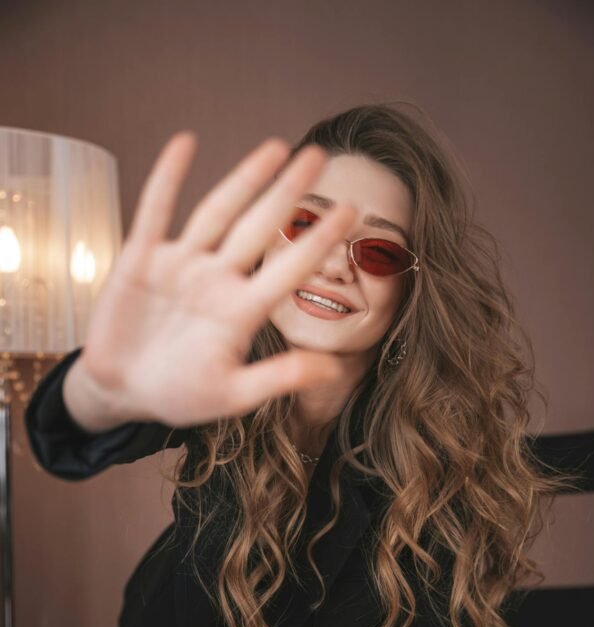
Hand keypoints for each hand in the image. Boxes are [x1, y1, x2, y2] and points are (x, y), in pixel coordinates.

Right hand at [78, 131, 356, 426]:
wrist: (121, 392)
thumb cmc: (178, 395)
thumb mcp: (232, 394)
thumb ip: (280, 378)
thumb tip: (336, 371)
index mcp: (241, 311)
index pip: (287, 270)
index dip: (317, 241)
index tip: (351, 211)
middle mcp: (217, 281)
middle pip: (258, 228)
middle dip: (287, 193)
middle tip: (319, 155)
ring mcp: (180, 265)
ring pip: (217, 213)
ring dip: (243, 179)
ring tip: (275, 147)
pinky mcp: (140, 258)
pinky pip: (155, 211)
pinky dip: (168, 179)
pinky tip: (185, 143)